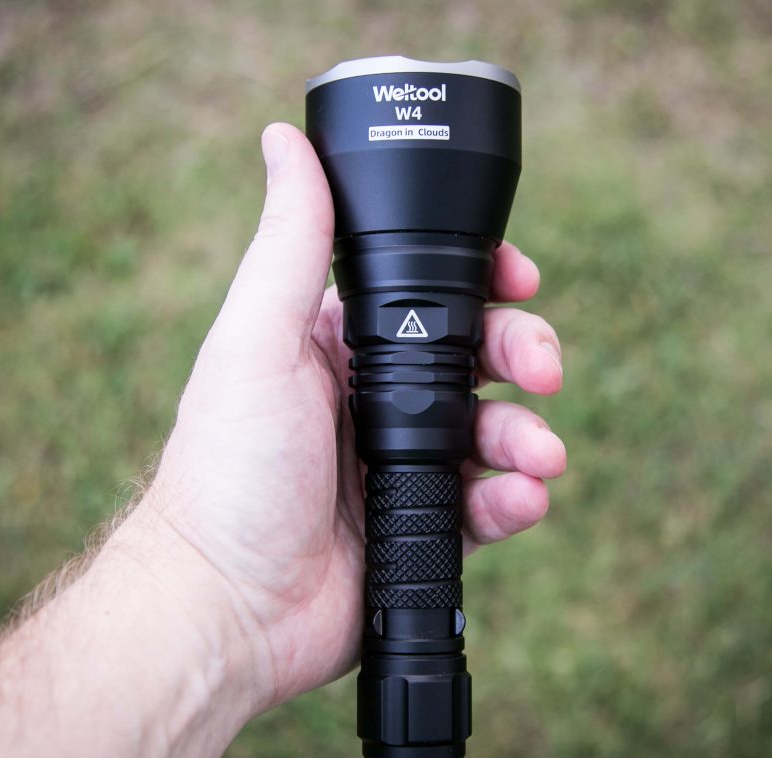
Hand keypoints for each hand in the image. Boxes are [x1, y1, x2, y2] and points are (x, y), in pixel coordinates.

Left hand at [130, 123, 565, 711]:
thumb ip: (293, 243)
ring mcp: (401, 463)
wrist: (226, 604)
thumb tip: (285, 139)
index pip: (429, 293)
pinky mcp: (422, 525)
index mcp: (340, 343)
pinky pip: (487, 502)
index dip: (483, 282)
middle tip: (544, 371)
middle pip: (478, 358)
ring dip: (530, 435)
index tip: (520, 279)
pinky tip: (519, 501)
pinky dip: (515, 499)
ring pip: (494, 430)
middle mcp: (375, 397)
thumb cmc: (229, 468)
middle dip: (524, 355)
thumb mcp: (259, 339)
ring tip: (540, 456)